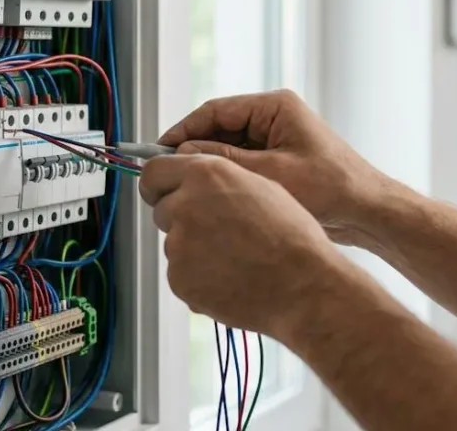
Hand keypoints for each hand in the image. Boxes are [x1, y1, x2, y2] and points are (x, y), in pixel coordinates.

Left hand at [139, 153, 342, 335]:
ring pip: (174, 243)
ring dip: (194, 249)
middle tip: (216, 230)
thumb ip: (218, 179)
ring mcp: (179, 245)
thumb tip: (196, 182)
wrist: (303, 285)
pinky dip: (198, 276)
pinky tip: (230, 276)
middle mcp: (185, 205)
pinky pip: (181, 273)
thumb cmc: (291, 237)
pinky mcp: (179, 279)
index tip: (163, 192)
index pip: (153, 172)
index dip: (160, 184)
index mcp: (205, 175)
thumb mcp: (260, 185)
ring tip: (233, 257)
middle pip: (162, 209)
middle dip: (181, 218)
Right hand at [157, 89, 402, 246]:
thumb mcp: (271, 174)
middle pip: (219, 128)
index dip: (184, 130)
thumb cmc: (332, 188)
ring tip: (187, 187)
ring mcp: (278, 138)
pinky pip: (243, 163)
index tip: (160, 149)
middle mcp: (276, 117)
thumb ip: (225, 161)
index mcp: (276, 107)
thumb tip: (184, 153)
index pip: (216, 110)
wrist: (368, 212)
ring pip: (229, 148)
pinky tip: (212, 195)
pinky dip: (227, 176)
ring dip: (210, 166)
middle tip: (168, 172)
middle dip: (194, 150)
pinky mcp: (280, 160)